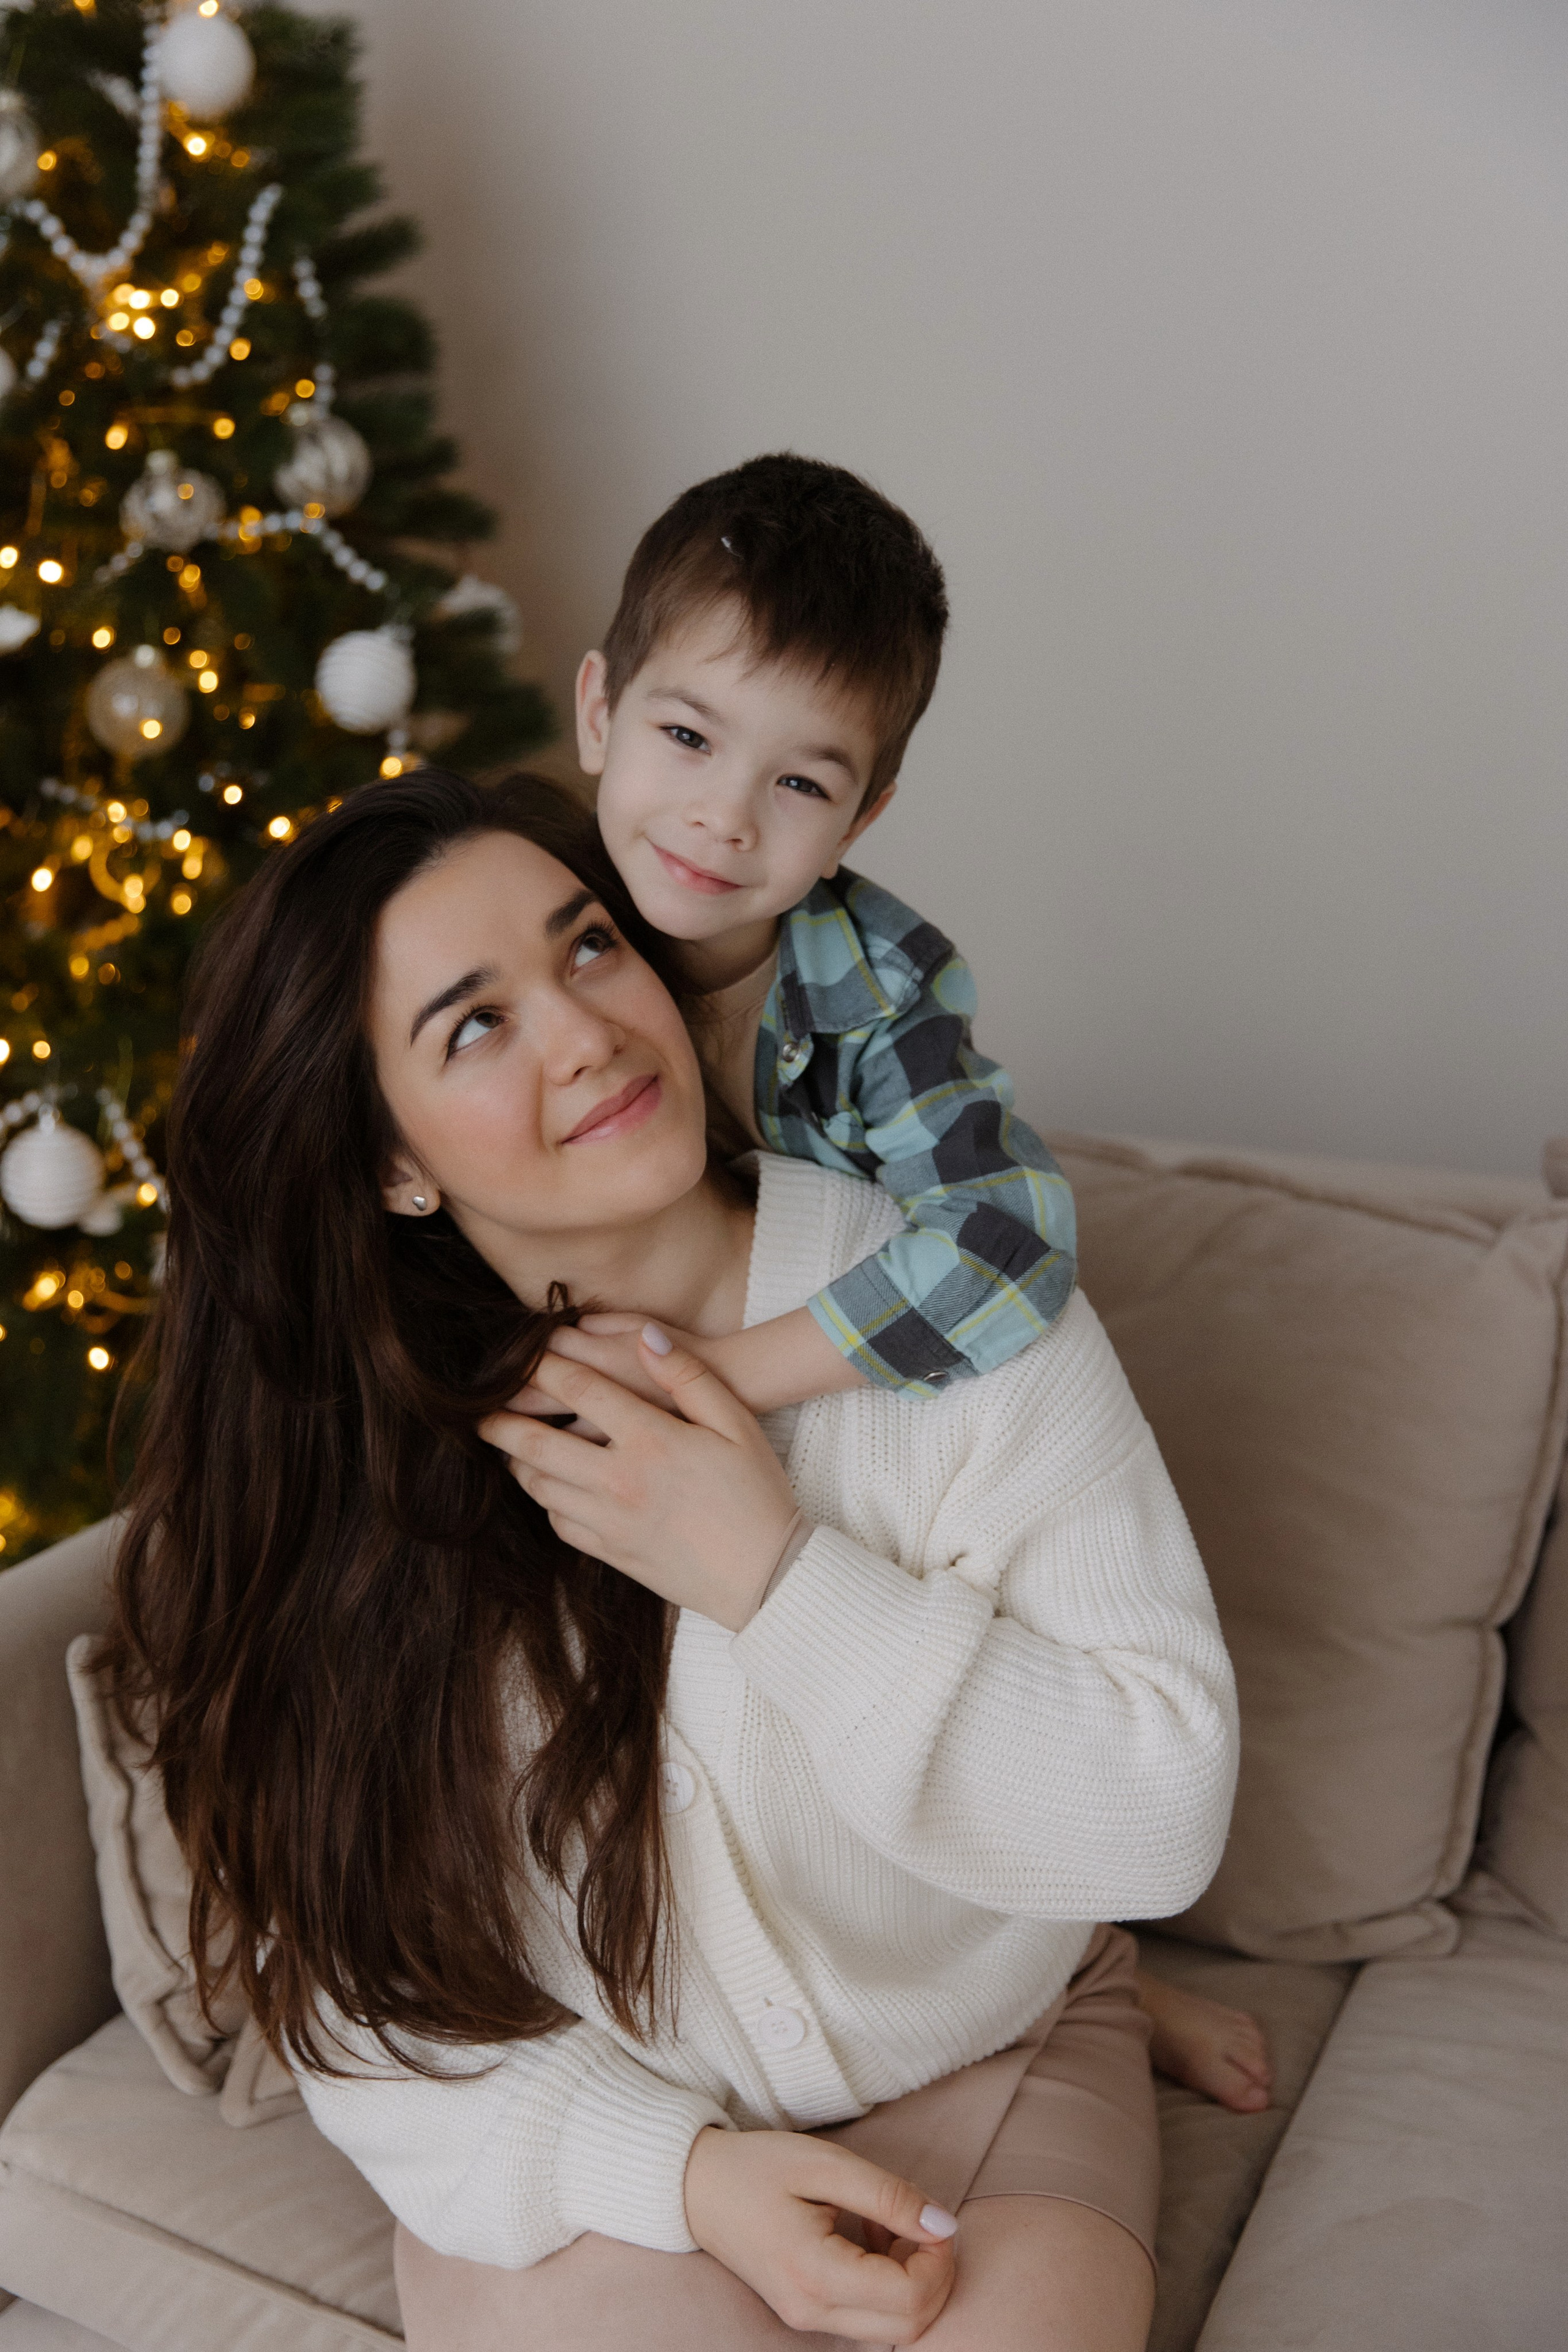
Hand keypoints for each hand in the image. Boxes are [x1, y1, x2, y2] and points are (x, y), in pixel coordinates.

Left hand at [480, 1328, 800, 1629]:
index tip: (524, 1354)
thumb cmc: (757, 1493)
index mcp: (652, 1441)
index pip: (580, 1390)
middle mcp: (621, 1481)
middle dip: (500, 1420)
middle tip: (478, 1406)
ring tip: (506, 1444)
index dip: (544, 1367)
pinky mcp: (611, 1553)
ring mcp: (611, 1521)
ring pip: (540, 1486)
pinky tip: (550, 1487)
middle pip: (538, 1442)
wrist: (766, 1576)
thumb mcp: (736, 1423)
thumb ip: (688, 1376)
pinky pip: (559, 1523)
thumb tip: (646, 1337)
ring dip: (516, 1460)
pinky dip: (545, 1500)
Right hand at [683, 2125, 958, 2343]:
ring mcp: (808, 2318)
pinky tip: (873, 2236)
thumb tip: (944, 2225)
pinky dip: (891, 2285)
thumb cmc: (756, 2167)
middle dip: (936, 2276)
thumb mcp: (826, 2164)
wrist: (696, 2186)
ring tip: (891, 2223)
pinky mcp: (807, 2312)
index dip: (939, 2258)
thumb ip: (888, 2196)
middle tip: (924, 2222)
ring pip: (895, 2329)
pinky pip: (870, 2317)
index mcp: (815, 2274)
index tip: (933, 2216)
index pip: (910, 2297)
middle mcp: (812, 2311)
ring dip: (914, 2281)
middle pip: (910, 2326)